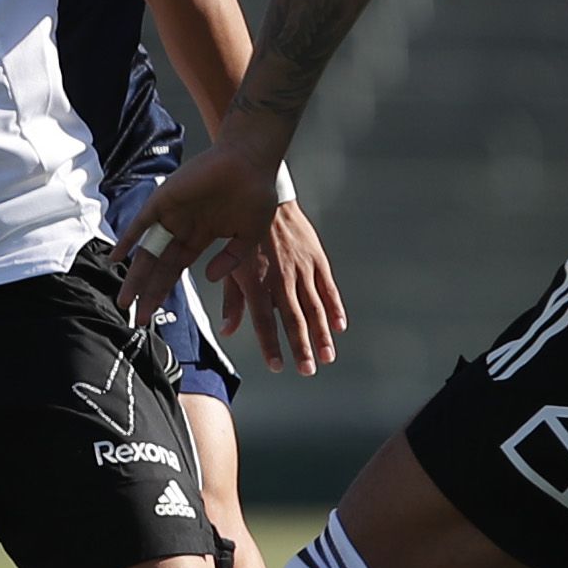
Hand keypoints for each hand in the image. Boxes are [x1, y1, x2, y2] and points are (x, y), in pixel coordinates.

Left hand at [117, 144, 280, 337]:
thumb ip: (232, 259)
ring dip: (135, 276)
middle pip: (159, 267)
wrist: (251, 159)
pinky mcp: (165, 198)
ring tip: (125, 300)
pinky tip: (117, 258)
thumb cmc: (256, 192)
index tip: (154, 315)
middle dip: (148, 293)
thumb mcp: (248, 235)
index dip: (164, 293)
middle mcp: (183, 227)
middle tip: (137, 317)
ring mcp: (172, 213)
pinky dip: (129, 240)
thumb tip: (211, 278)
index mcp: (202, 236)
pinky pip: (141, 222)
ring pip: (148, 251)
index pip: (176, 270)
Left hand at [223, 198, 347, 376]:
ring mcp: (302, 268)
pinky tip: (340, 327)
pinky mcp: (317, 258)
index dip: (271, 345)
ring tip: (328, 357)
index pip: (264, 321)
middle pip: (294, 319)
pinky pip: (328, 287)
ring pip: (315, 307)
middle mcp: (281, 278)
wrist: (266, 197)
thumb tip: (227, 331)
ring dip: (322, 334)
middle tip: (308, 370)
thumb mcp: (231, 265)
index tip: (277, 367)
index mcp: (257, 281)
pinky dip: (335, 308)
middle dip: (301, 347)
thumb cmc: (242, 235)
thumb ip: (232, 300)